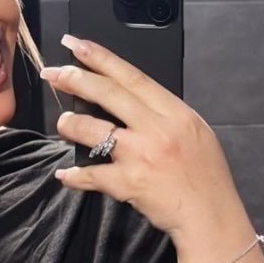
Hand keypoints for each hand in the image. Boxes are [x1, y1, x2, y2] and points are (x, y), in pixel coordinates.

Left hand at [40, 34, 244, 240]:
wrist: (211, 217)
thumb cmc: (206, 178)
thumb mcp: (195, 133)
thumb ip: (165, 115)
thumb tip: (133, 102)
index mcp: (175, 112)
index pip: (132, 77)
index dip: (101, 58)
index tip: (76, 46)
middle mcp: (157, 128)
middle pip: (107, 94)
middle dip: (75, 79)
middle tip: (52, 73)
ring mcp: (141, 155)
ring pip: (92, 130)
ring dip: (70, 125)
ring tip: (62, 125)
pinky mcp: (129, 183)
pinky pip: (91, 175)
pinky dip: (74, 176)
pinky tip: (65, 175)